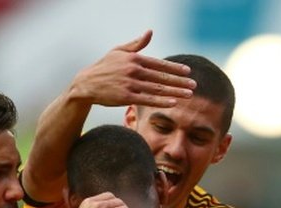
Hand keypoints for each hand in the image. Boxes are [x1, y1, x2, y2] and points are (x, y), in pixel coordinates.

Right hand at [70, 30, 194, 107]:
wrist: (86, 84)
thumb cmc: (105, 67)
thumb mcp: (119, 51)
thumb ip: (136, 44)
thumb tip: (150, 32)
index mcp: (134, 58)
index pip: (159, 63)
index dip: (174, 68)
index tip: (188, 71)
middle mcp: (133, 70)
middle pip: (161, 77)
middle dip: (180, 81)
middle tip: (194, 85)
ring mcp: (130, 84)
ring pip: (157, 89)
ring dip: (175, 92)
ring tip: (189, 95)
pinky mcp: (125, 97)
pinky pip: (148, 100)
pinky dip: (161, 101)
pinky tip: (173, 102)